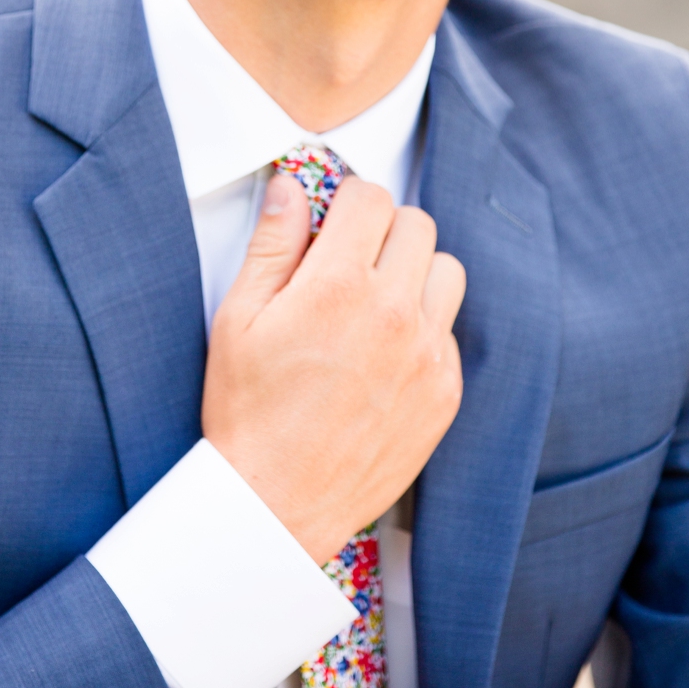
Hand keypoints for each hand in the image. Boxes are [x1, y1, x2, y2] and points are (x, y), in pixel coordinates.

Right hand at [201, 172, 465, 564]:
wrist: (276, 500)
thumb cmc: (247, 410)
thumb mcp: (237, 318)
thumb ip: (271, 245)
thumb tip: (291, 187)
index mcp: (336, 287)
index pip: (372, 199)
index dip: (346, 201)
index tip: (331, 221)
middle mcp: (393, 313)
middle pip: (418, 226)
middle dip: (382, 231)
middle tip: (348, 259)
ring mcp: (427, 356)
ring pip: (448, 272)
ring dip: (415, 272)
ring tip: (374, 300)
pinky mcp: (445, 392)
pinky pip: (451, 331)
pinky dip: (424, 326)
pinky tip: (382, 352)